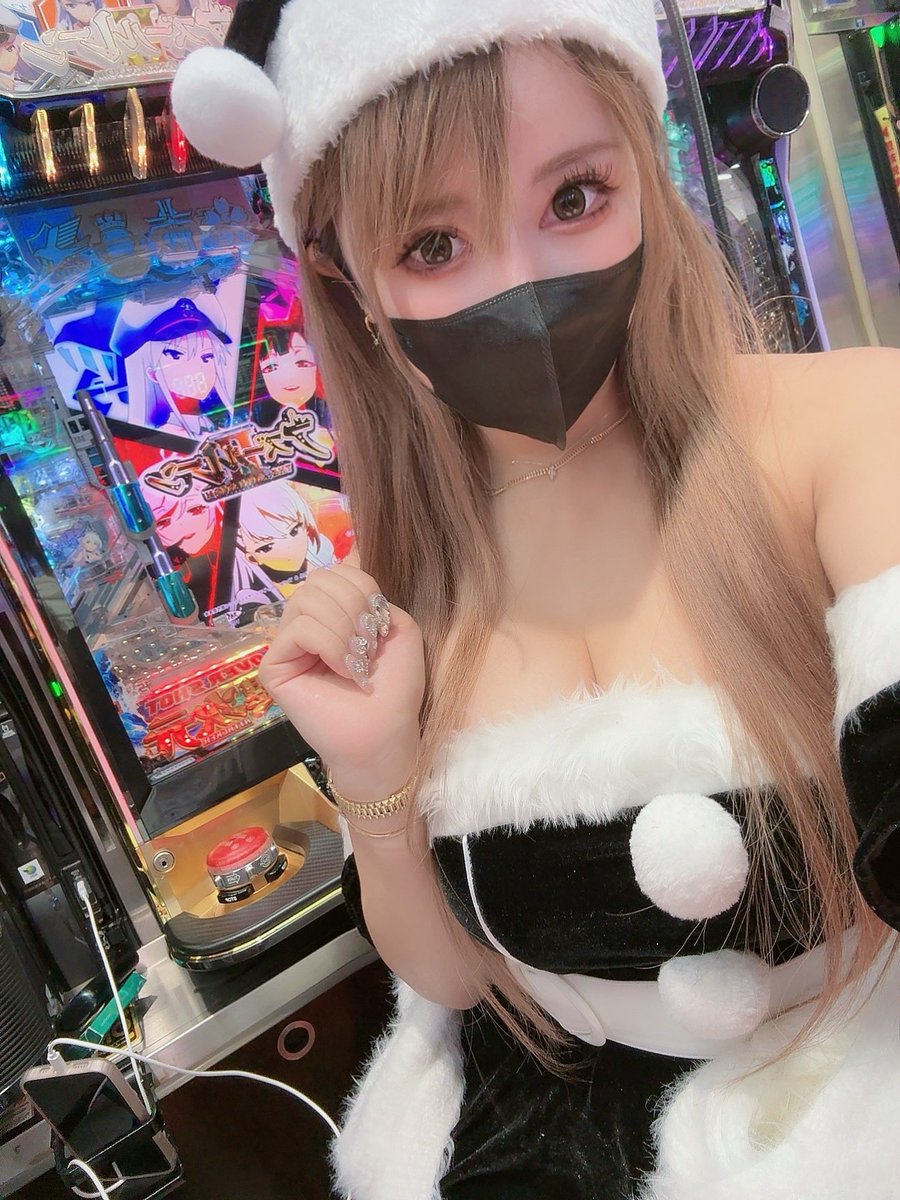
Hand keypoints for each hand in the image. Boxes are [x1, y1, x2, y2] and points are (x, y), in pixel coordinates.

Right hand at [258, 565, 424, 797]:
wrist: (387, 730)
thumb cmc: (395, 686)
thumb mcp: (399, 629)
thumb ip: (374, 596)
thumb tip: (347, 565)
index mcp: (334, 613)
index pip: (336, 571)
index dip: (363, 586)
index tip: (379, 623)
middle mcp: (307, 624)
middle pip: (318, 580)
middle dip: (353, 606)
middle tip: (368, 644)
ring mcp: (287, 645)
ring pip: (306, 601)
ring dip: (343, 628)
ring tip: (357, 660)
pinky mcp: (273, 666)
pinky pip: (298, 629)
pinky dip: (329, 645)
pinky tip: (344, 670)